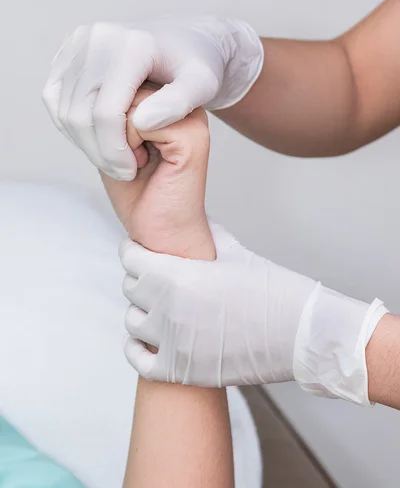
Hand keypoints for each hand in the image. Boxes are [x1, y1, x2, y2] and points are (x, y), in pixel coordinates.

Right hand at [42, 17, 262, 179]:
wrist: (185, 41)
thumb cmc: (197, 67)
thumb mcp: (203, 86)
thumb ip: (179, 104)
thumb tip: (143, 121)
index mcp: (132, 46)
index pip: (107, 113)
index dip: (114, 151)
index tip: (130, 171)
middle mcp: (99, 37)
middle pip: (80, 112)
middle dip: (98, 151)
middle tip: (122, 169)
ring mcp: (79, 42)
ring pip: (63, 108)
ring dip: (84, 141)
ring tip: (114, 155)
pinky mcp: (68, 51)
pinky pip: (55, 98)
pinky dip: (70, 124)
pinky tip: (98, 137)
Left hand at [100, 85, 213, 258]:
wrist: (159, 233)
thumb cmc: (136, 193)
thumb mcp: (112, 141)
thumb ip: (110, 108)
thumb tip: (96, 82)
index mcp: (168, 102)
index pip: (123, 80)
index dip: (106, 115)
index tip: (119, 149)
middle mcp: (183, 104)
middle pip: (125, 86)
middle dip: (110, 125)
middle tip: (126, 157)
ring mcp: (191, 118)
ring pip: (130, 101)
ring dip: (118, 137)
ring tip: (135, 161)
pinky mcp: (191, 136)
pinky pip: (141, 121)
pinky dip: (128, 147)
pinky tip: (142, 165)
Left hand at [121, 223, 386, 404]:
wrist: (302, 335)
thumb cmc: (274, 291)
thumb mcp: (235, 253)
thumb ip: (205, 236)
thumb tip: (192, 222)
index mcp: (179, 277)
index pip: (131, 259)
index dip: (135, 251)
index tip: (141, 250)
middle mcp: (169, 310)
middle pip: (130, 288)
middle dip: (141, 278)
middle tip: (157, 276)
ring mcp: (173, 344)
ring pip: (133, 322)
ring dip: (143, 311)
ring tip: (160, 306)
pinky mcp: (181, 372)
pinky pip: (139, 361)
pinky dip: (139, 349)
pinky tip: (152, 339)